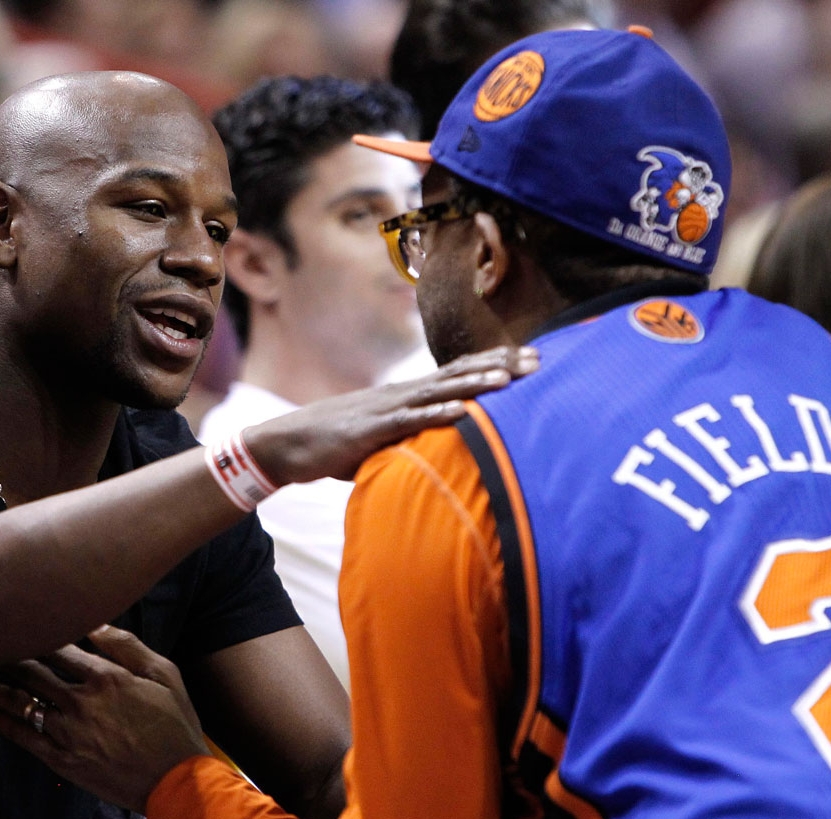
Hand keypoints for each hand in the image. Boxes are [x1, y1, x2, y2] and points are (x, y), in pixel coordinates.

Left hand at [0, 626, 209, 812]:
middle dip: (11, 659)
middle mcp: (81, 702)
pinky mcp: (62, 760)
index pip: (59, 648)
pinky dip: (5, 722)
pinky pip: (24, 737)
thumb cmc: (174, 725)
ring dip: (0, 688)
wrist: (174, 780)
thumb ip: (128, 646)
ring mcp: (68, 732)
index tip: (25, 630)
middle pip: (33, 672)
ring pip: (22, 702)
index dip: (38, 637)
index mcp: (106, 677)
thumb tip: (96, 625)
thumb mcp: (165, 674)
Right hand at [243, 345, 537, 483]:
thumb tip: (449, 449)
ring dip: (474, 384)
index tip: (533, 356)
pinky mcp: (371, 429)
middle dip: (501, 364)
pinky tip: (461, 413)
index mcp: (409, 393)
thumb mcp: (387, 439)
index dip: (497, 361)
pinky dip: (435, 416)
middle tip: (540, 359)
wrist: (290, 444)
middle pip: (460, 372)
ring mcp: (387, 408)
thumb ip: (418, 438)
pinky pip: (408, 421)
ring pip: (439, 391)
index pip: (460, 370)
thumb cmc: (339, 445)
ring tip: (508, 378)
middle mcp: (403, 393)